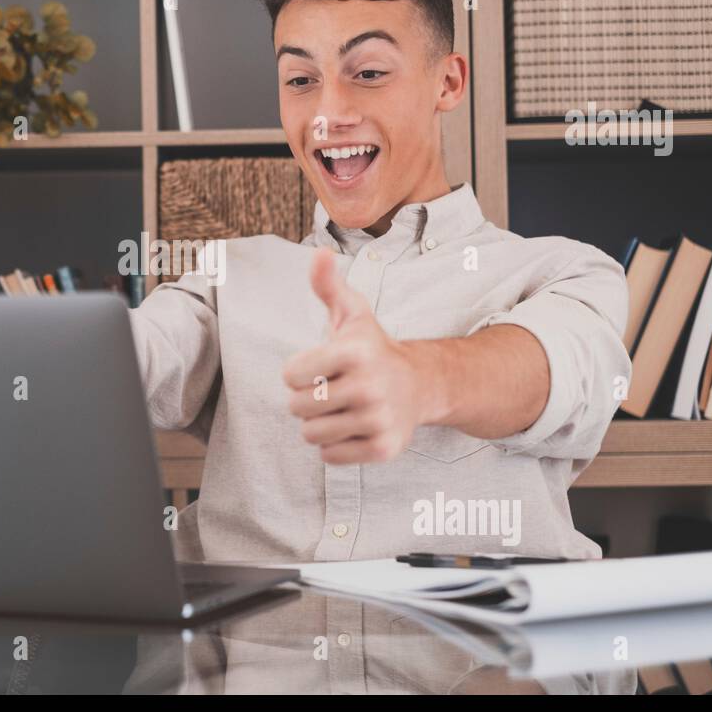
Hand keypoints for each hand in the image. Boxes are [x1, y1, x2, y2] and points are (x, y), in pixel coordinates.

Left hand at [282, 247, 428, 463]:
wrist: (420, 384)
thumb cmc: (374, 348)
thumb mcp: (353, 313)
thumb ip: (329, 285)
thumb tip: (319, 254)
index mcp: (355, 352)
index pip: (291, 375)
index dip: (298, 372)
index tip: (320, 368)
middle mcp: (369, 386)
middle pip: (298, 407)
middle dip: (307, 400)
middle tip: (330, 390)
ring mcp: (378, 420)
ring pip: (311, 434)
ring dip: (318, 424)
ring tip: (340, 409)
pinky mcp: (383, 449)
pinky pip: (330, 456)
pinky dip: (334, 446)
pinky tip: (352, 428)